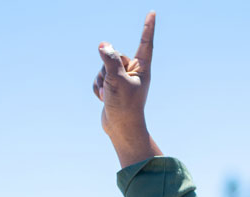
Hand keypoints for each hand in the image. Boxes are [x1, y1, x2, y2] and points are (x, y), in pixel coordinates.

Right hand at [94, 11, 160, 166]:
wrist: (121, 130)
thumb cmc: (125, 107)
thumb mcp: (116, 80)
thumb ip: (110, 60)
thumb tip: (103, 44)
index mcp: (142, 68)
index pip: (145, 43)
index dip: (148, 27)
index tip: (152, 12)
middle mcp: (134, 72)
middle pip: (114, 55)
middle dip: (107, 68)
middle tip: (114, 86)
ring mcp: (122, 79)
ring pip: (103, 67)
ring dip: (101, 80)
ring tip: (109, 94)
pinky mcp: (112, 87)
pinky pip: (98, 78)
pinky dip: (97, 88)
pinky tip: (103, 98)